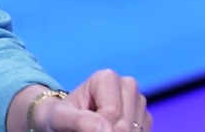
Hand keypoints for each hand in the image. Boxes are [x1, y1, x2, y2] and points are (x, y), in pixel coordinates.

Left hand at [36, 69, 151, 131]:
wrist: (65, 122)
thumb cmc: (60, 117)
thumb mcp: (60, 118)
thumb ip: (78, 121)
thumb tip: (106, 129)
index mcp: (107, 78)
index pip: (111, 113)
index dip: (97, 127)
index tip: (81, 125)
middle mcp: (127, 85)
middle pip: (126, 125)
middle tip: (90, 128)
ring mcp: (138, 102)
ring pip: (137, 131)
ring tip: (98, 128)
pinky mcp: (144, 118)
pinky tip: (109, 130)